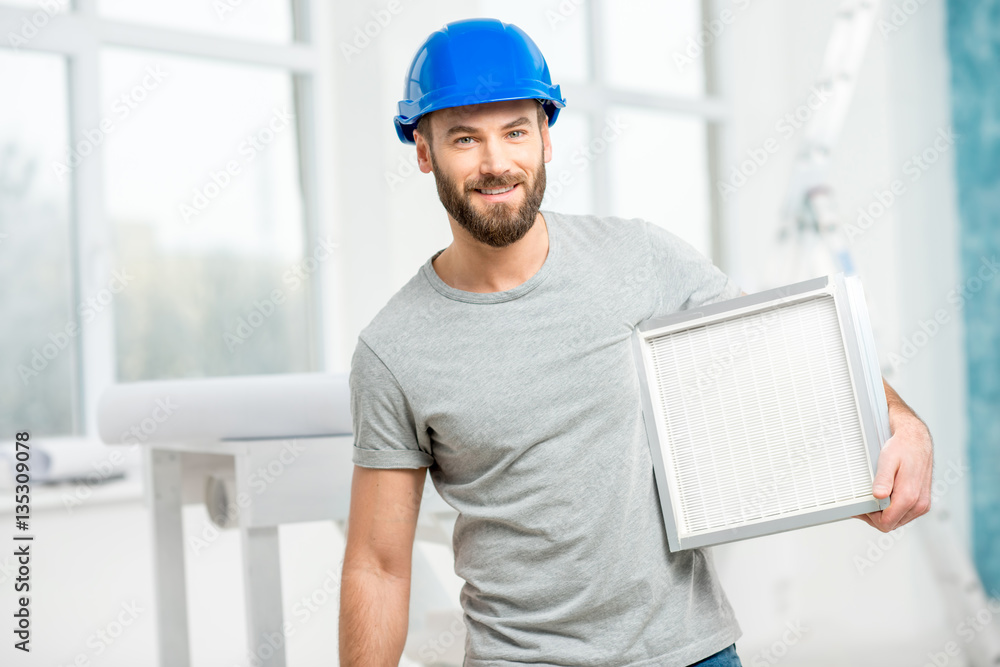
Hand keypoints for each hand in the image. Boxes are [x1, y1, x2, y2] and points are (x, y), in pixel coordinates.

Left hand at [854, 380, 933, 531]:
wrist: (917, 439)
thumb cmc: (902, 447)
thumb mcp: (888, 460)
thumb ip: (884, 479)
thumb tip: (878, 496)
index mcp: (910, 497)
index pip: (885, 523)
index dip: (869, 518)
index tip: (860, 506)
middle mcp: (919, 504)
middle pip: (890, 525)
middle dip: (874, 517)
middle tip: (861, 503)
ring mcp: (922, 504)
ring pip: (897, 521)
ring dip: (883, 514)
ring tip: (871, 499)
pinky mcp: (921, 502)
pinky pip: (903, 514)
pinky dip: (892, 510)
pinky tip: (882, 498)